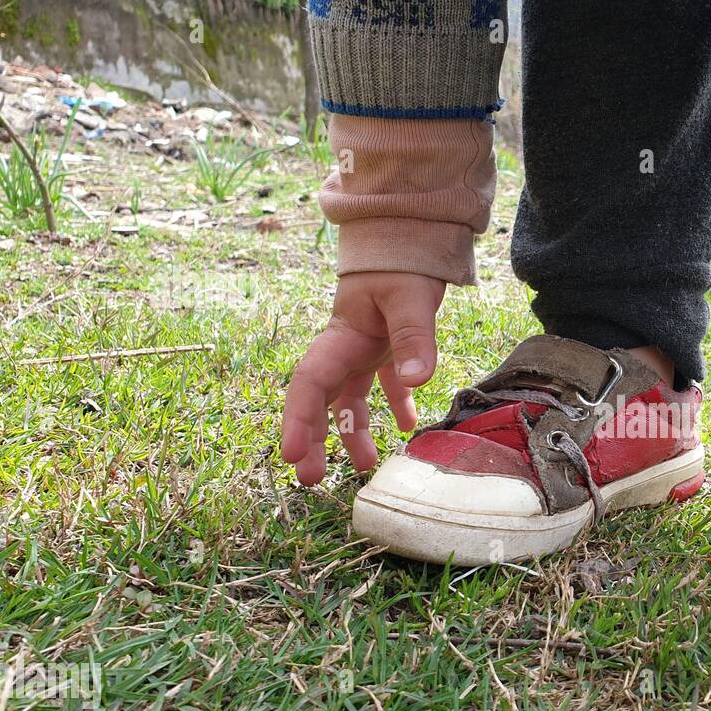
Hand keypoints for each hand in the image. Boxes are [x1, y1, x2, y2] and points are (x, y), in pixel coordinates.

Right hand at [281, 271, 444, 484]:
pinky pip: (385, 385)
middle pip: (322, 400)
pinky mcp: (388, 347)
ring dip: (354, 431)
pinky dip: (394, 406)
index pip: (311, 384)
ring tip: (365, 467)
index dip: (298, 420)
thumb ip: (415, 338)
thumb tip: (418, 381)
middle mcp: (347, 347)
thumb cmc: (403, 260)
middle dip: (314, 439)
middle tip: (311, 479)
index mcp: (341, 336)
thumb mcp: (410, 297)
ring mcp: (366, 348)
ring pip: (351, 399)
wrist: (411, 232)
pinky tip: (407, 427)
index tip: (292, 454)